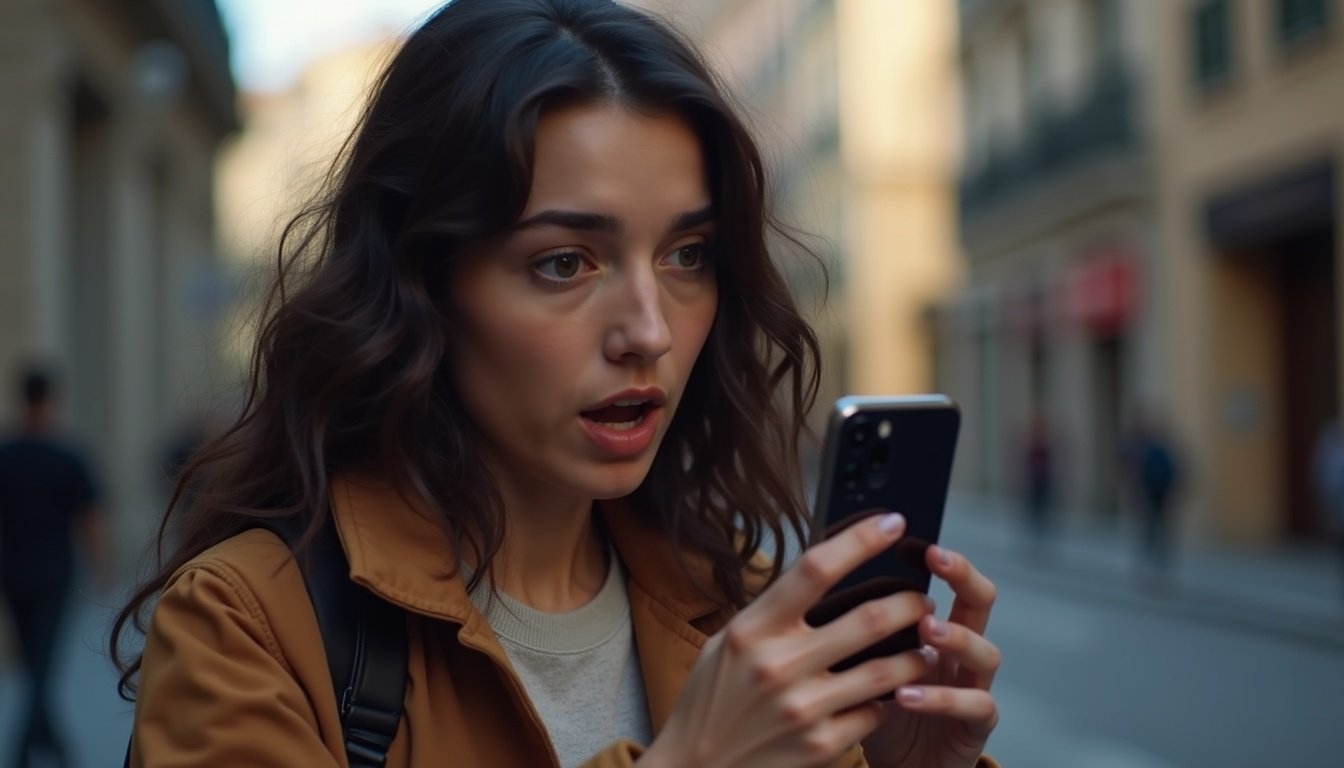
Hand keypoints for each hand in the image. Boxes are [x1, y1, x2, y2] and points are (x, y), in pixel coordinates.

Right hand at [641, 513, 938, 767]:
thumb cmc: (713, 698)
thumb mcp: (727, 642)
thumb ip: (773, 611)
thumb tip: (824, 570)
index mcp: (751, 630)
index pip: (816, 569)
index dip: (861, 540)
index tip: (892, 523)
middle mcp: (778, 666)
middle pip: (869, 618)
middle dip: (910, 603)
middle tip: (923, 599)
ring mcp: (803, 709)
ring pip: (888, 670)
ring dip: (917, 652)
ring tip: (925, 642)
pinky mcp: (822, 746)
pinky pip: (875, 712)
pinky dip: (890, 698)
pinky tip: (892, 691)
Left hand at [860, 546, 999, 767]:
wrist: (892, 763)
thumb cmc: (870, 704)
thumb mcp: (856, 658)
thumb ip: (850, 624)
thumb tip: (811, 577)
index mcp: (935, 626)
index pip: (946, 578)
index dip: (934, 555)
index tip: (906, 535)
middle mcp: (960, 651)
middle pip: (980, 601)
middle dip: (963, 576)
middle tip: (937, 558)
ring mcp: (973, 686)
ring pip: (985, 652)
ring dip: (956, 637)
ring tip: (926, 628)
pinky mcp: (975, 727)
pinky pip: (974, 706)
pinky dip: (941, 698)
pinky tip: (907, 693)